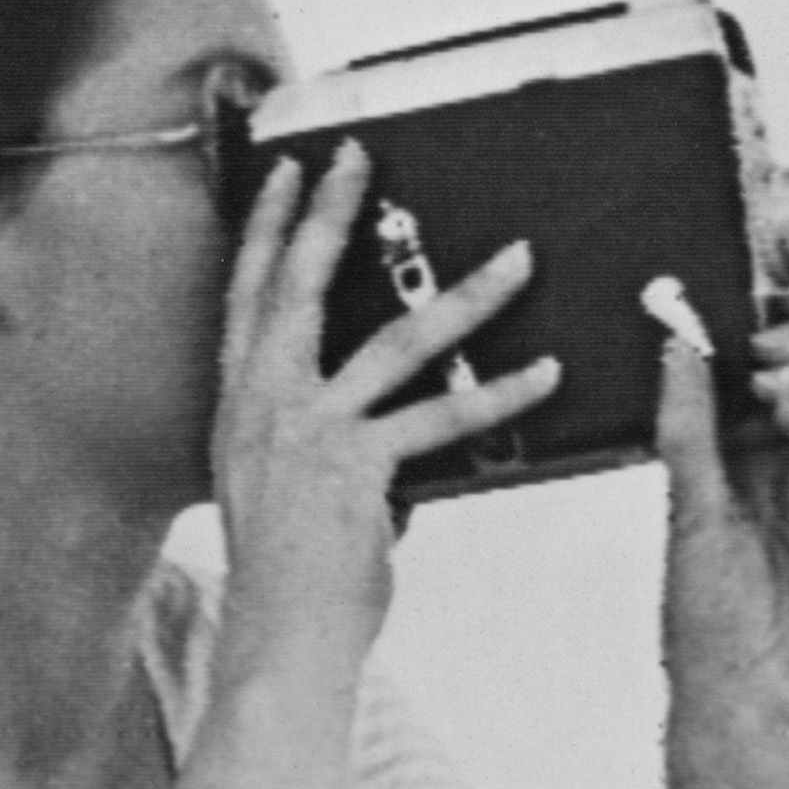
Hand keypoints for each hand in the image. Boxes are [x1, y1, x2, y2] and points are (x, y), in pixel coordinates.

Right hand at [213, 142, 560, 684]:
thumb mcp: (279, 486)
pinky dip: (500, 393)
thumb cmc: (286, 570)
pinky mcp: (357, 469)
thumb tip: (381, 436)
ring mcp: (310, 431)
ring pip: (395, 341)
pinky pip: (441, 417)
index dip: (269, 228)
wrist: (278, 633)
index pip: (249, 293)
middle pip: (299, 287)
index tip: (289, 173)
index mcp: (240, 400)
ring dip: (466, 296)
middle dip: (329, 215)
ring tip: (520, 258)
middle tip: (360, 156)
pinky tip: (548, 371)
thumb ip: (321, 442)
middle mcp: (265, 402)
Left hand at [658, 288, 788, 748]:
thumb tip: (677, 347)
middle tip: (765, 334)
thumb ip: (688, 431)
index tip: (749, 295)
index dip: (761, 328)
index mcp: (730, 455)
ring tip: (772, 378)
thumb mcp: (686, 510)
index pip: (754, 372)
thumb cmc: (702, 615)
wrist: (746, 693)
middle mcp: (778, 464)